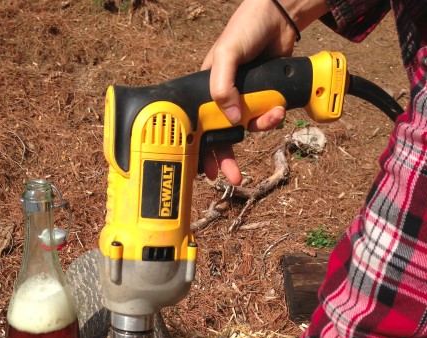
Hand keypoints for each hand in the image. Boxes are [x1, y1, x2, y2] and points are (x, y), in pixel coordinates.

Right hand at [202, 0, 328, 182]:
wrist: (279, 18)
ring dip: (262, 127)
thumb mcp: (227, 54)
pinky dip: (273, 117)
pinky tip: (279, 107)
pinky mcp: (265, 99)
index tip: (205, 172)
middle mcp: (224, 99)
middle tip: (234, 177)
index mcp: (206, 90)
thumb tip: (231, 120)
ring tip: (273, 115)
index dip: (201, 151)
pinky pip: (266, 119)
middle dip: (228, 159)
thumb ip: (222, 86)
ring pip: (249, 129)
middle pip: (223, 138)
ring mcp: (245, 100)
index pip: (199, 127)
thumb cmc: (245, 29)